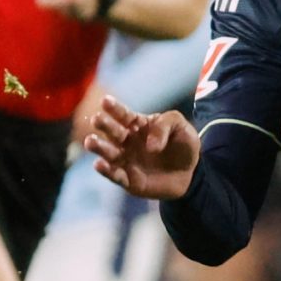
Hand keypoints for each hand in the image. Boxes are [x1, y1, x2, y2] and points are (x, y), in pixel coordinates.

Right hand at [85, 94, 199, 198]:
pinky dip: (106, 170)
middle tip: (96, 119)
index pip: (123, 114)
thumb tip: (150, 146)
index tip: (105, 101)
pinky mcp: (128, 180)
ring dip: (98, 147)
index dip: (114, 108)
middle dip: (103, 125)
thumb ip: (164, 127)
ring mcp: (126, 160)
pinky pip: (115, 175)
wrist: (191, 173)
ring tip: (90, 141)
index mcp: (137, 125)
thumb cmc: (183, 145)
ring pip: (108, 153)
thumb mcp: (180, 127)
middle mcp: (127, 141)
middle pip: (113, 132)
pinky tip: (98, 164)